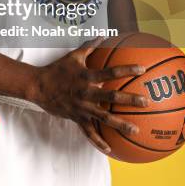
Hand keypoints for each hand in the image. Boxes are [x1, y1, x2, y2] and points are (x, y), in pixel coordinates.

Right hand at [29, 38, 149, 152]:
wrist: (39, 86)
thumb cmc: (57, 69)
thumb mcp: (74, 56)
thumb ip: (90, 47)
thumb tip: (103, 36)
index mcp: (88, 76)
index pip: (111, 72)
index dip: (128, 69)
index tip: (142, 69)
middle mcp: (87, 92)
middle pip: (112, 97)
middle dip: (130, 100)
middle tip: (146, 102)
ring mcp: (82, 107)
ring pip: (104, 118)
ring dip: (120, 124)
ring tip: (136, 129)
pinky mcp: (77, 118)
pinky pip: (89, 132)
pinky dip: (98, 141)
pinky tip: (110, 149)